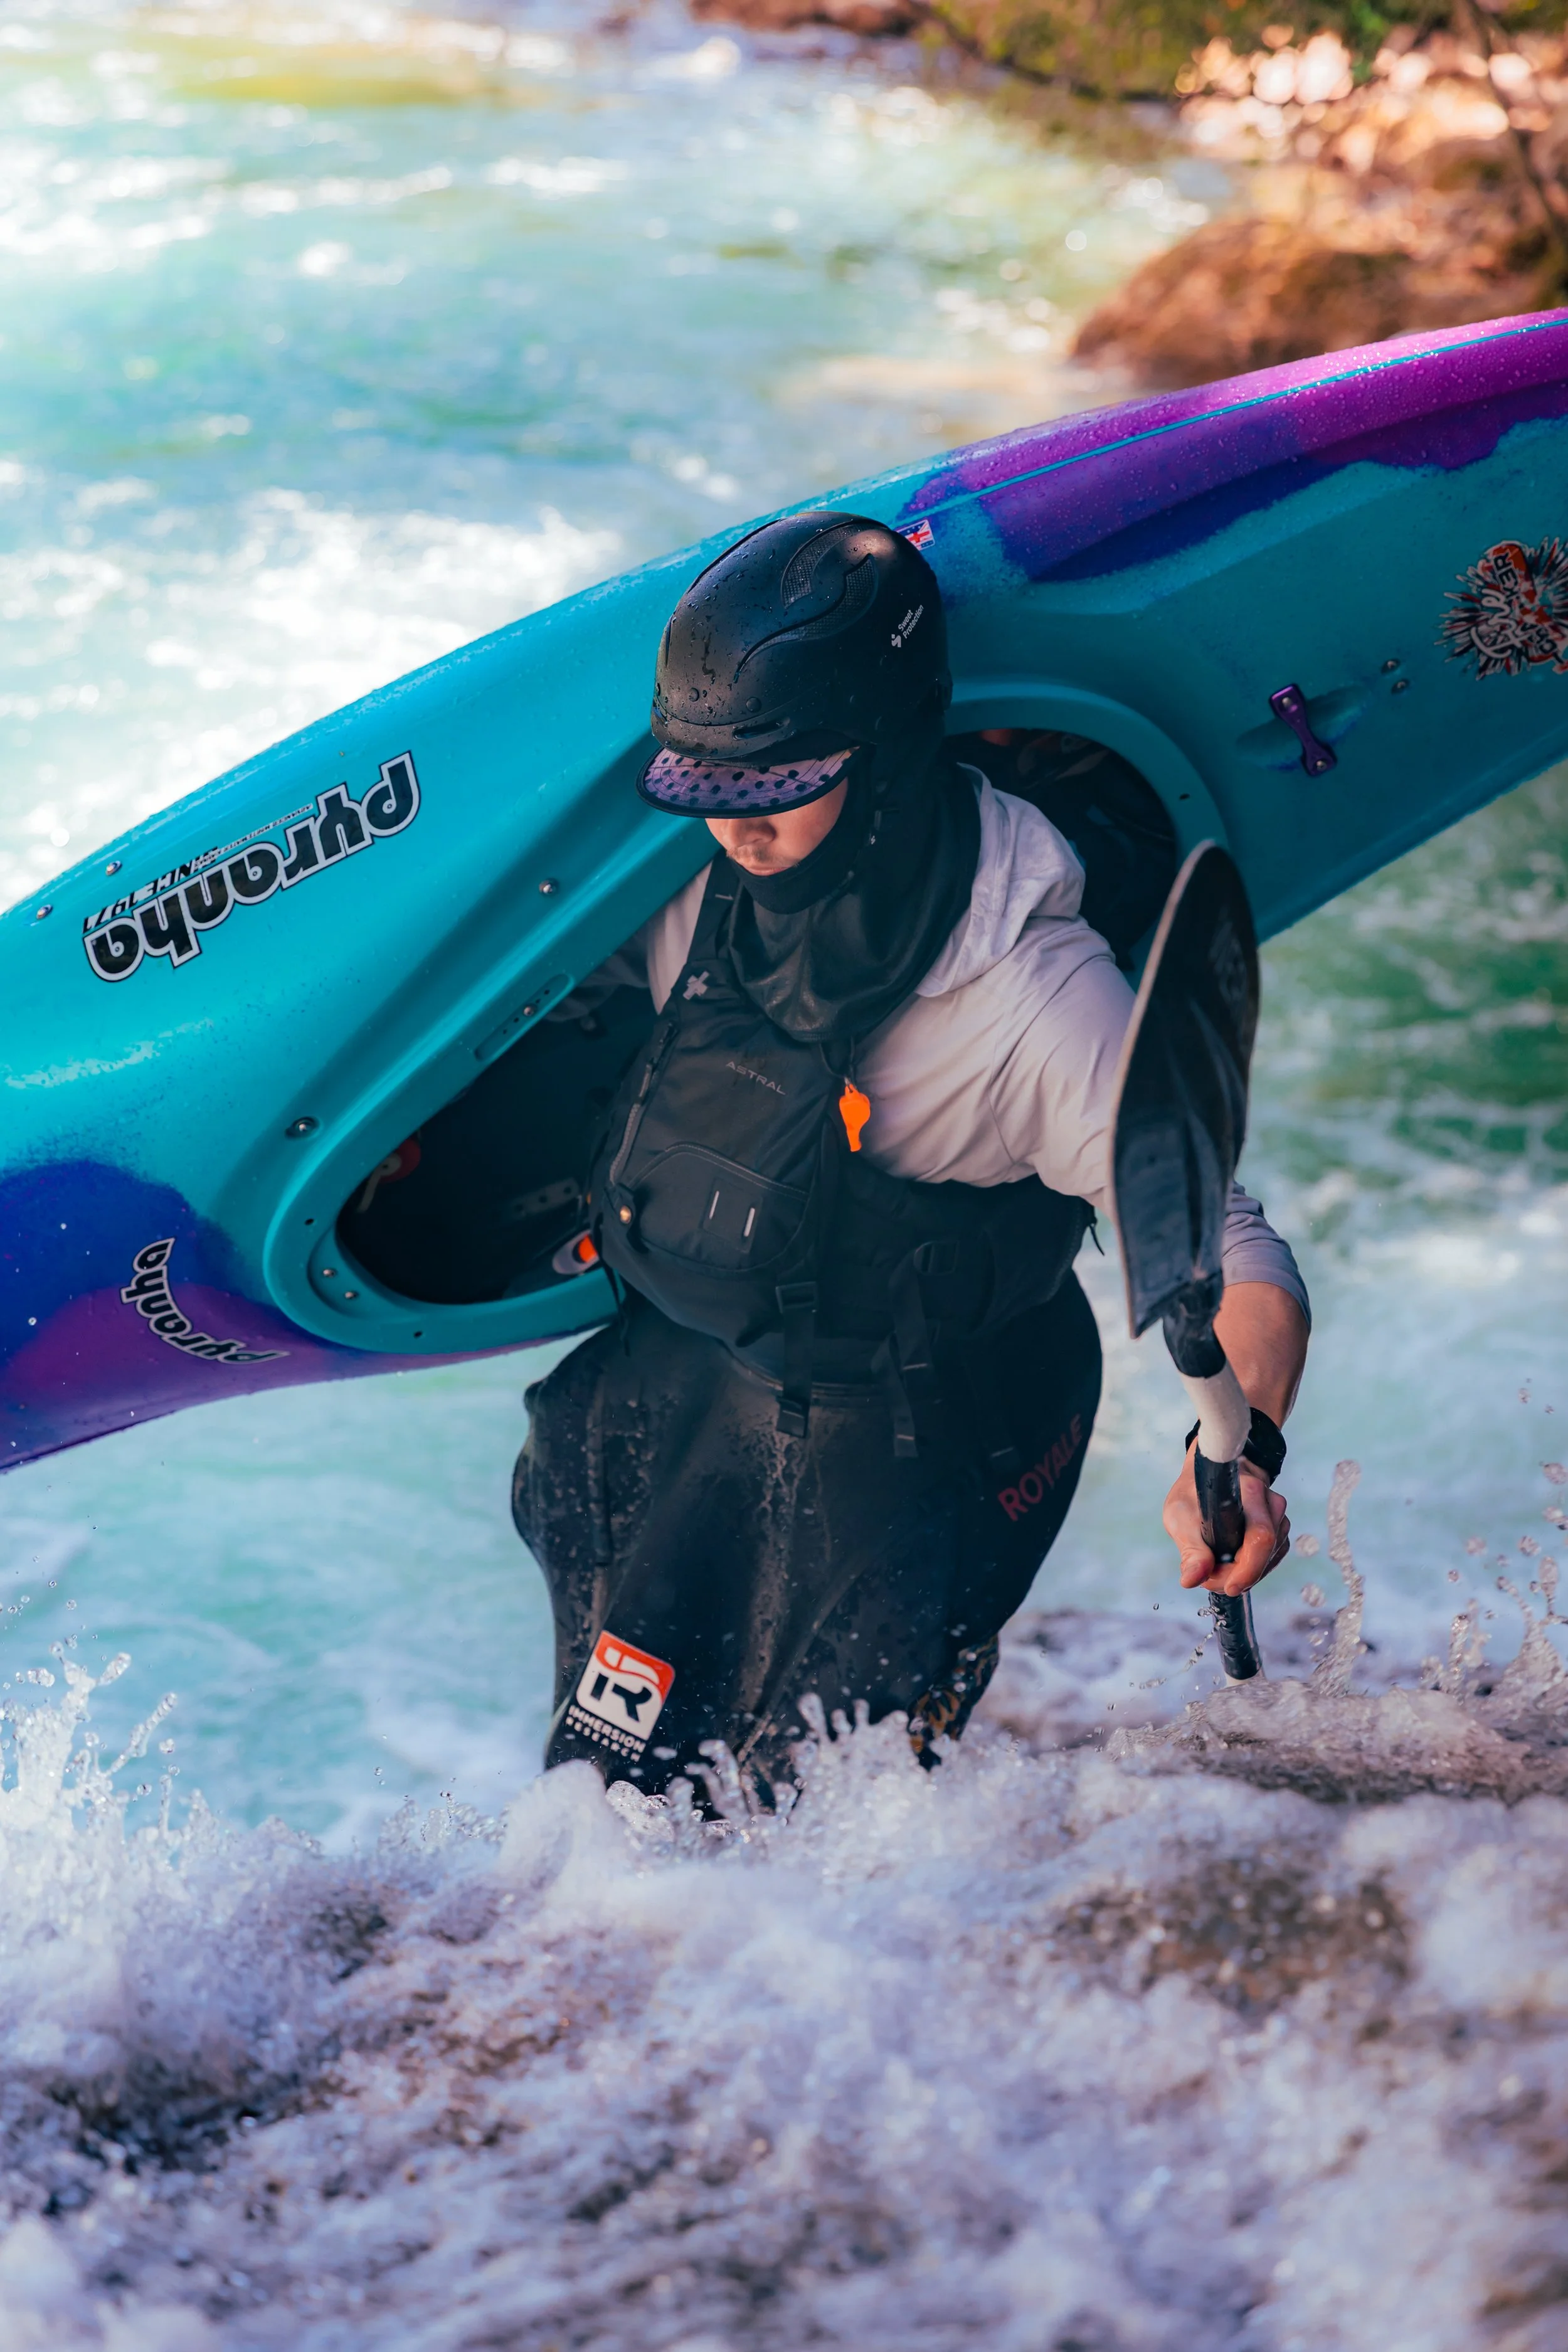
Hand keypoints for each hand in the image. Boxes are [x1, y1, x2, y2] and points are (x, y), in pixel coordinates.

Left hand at [1163, 1449, 1288, 1597]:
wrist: (1209, 1476)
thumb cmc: (1193, 1493)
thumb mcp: (1180, 1515)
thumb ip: (1190, 1548)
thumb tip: (1191, 1580)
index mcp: (1250, 1491)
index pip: (1260, 1537)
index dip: (1247, 1568)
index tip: (1228, 1587)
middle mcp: (1271, 1503)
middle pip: (1266, 1552)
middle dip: (1238, 1576)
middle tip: (1209, 1580)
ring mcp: (1279, 1517)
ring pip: (1270, 1559)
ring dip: (1243, 1575)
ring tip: (1214, 1571)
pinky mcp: (1279, 1530)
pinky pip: (1271, 1559)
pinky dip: (1250, 1570)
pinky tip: (1230, 1567)